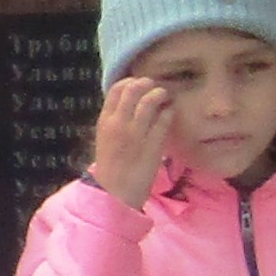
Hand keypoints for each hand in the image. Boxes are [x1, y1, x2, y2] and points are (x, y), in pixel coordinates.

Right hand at [90, 76, 173, 204]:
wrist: (114, 194)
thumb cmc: (112, 166)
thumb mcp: (106, 138)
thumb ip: (115, 120)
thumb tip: (129, 103)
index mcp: (105, 121)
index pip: (117, 88)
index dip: (131, 82)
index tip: (140, 85)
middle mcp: (119, 124)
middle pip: (133, 89)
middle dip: (148, 84)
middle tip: (156, 88)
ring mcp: (135, 134)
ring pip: (150, 101)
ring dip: (160, 94)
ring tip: (165, 97)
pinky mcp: (152, 146)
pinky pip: (164, 119)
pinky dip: (169, 112)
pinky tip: (170, 113)